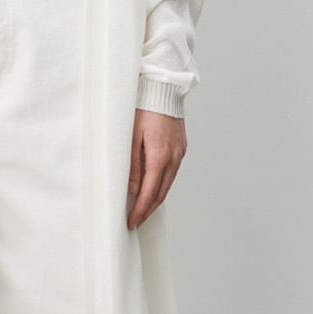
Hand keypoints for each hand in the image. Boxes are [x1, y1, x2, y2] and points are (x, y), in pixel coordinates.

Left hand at [126, 110, 186, 228]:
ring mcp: (180, 153)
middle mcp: (173, 158)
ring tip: (143, 209)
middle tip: (136, 222)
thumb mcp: (131, 137)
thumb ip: (133, 165)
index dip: (140, 211)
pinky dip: (162, 184)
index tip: (131, 222)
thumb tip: (134, 190)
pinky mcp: (182, 148)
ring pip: (168, 184)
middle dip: (148, 211)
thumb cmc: (143, 109)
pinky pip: (172, 172)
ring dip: (156, 199)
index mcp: (159, 157)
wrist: (163, 90)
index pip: (149, 194)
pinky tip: (154, 187)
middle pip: (161, 194)